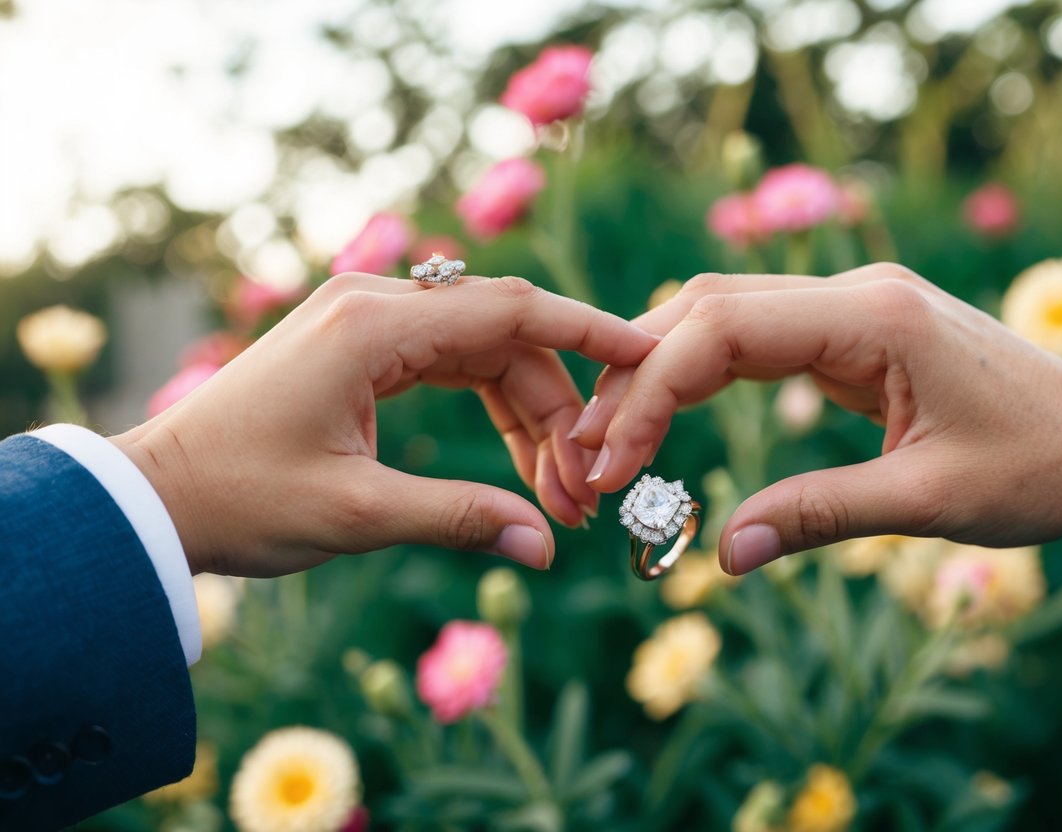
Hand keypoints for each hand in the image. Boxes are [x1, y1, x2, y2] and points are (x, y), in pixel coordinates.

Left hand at [111, 273, 657, 576]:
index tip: (647, 354)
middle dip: (557, 411)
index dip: (588, 332)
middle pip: (505, 338)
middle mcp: (375, 303)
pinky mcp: (362, 348)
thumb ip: (460, 517)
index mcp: (373, 323)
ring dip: (529, 416)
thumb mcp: (356, 514)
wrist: (157, 497)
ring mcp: (368, 321)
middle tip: (584, 491)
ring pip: (484, 353)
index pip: (510, 310)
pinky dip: (492, 409)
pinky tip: (520, 459)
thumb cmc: (242, 499)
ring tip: (557, 492)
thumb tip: (545, 547)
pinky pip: (452, 364)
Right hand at [571, 265, 1061, 573]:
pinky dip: (701, 372)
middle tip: (589, 454)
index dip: (651, 393)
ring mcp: (854, 304)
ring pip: (723, 314)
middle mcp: (856, 291)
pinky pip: (756, 335)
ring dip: (660, 370)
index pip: (724, 330)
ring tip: (612, 439)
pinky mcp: (855, 329)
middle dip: (636, 377)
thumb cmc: (1039, 471)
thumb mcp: (931, 503)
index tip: (613, 466)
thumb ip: (820, 516)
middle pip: (707, 307)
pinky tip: (667, 412)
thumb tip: (724, 554)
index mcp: (876, 316)